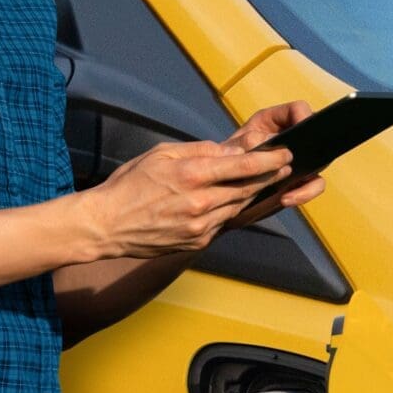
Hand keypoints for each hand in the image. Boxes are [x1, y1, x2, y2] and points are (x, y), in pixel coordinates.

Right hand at [74, 104, 315, 262]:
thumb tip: (226, 150)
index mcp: (192, 174)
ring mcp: (201, 226)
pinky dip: (229, 210)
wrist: (106, 225)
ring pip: (238, 206)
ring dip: (252, 194)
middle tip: (284, 167)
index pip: (244, 166)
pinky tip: (232, 201)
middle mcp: (201, 202)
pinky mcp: (197, 241)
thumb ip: (197, 150)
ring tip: (263, 182)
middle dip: (269, 177)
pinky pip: (222, 222)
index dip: (270, 161)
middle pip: (248, 188)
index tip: (286, 155)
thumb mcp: (161, 153)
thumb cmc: (129, 185)